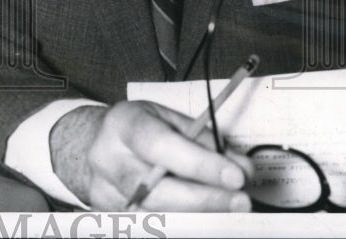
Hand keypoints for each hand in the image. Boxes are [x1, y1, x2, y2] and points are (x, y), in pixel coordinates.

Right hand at [49, 101, 252, 211]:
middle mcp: (106, 158)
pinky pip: (147, 225)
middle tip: (240, 201)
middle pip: (153, 189)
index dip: (198, 163)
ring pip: (153, 215)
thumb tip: (242, 169)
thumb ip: (207, 141)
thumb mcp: (171, 121)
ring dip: (196, 215)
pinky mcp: (107, 215)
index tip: (235, 177)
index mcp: (122, 124)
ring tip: (227, 209)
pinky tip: (201, 218)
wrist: (102, 145)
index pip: (158, 145)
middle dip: (202, 198)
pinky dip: (180, 223)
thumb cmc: (143, 131)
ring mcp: (102, 191)